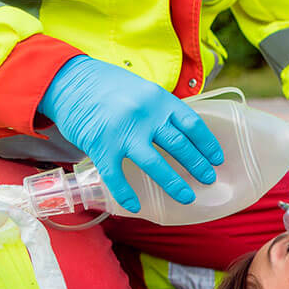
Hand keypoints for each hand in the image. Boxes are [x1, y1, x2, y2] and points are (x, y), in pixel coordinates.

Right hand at [38, 56, 223, 212]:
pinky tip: (136, 206)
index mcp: (160, 100)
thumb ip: (163, 111)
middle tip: (208, 179)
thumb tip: (186, 135)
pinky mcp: (100, 146)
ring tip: (188, 197)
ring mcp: (122, 132)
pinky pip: (116, 175)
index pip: (192, 125)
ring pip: (155, 163)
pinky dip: (126, 193)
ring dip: (174, 183)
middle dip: (197, 165)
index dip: (208, 144)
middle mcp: (145, 116)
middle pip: (179, 145)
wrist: (71, 81)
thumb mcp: (145, 90)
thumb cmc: (111, 87)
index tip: (217, 160)